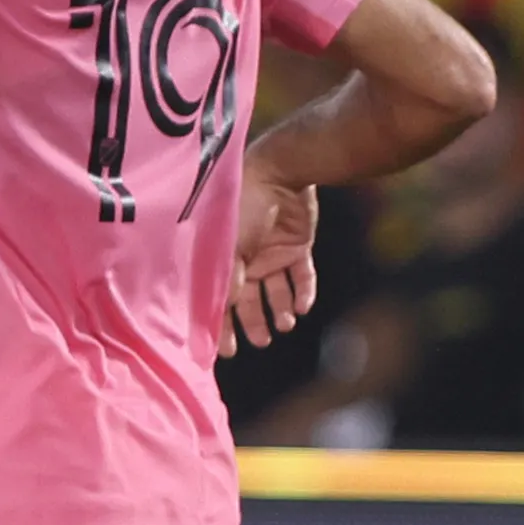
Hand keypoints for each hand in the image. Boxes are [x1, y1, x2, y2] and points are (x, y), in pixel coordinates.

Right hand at [219, 170, 319, 357]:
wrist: (280, 174)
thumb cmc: (243, 207)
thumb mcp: (230, 245)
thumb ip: (229, 278)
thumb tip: (225, 308)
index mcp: (224, 258)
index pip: (219, 297)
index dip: (222, 323)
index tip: (226, 350)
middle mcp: (246, 258)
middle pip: (249, 299)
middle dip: (254, 323)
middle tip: (261, 342)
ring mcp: (272, 252)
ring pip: (277, 291)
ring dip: (280, 311)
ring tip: (285, 325)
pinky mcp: (298, 246)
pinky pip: (302, 276)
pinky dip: (303, 293)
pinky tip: (303, 308)